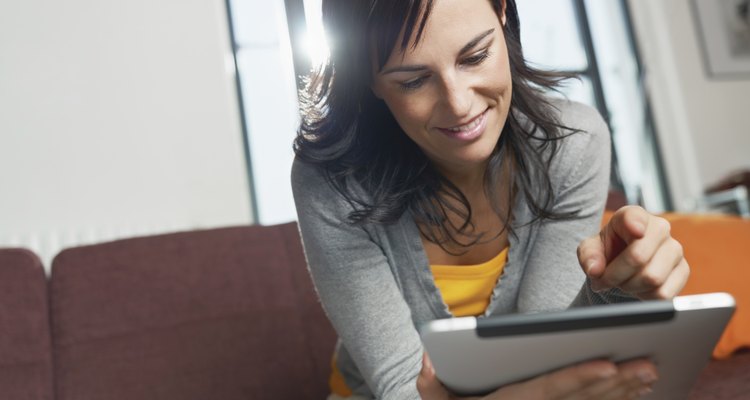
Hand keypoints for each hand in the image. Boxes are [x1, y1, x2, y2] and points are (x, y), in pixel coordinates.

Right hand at [417, 352, 657, 398]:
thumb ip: (430, 387)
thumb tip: (427, 360)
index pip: (550, 389)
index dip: (578, 377)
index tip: (605, 363)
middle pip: (582, 399)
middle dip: (616, 383)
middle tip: (646, 365)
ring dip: (623, 393)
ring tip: (650, 375)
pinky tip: (635, 392)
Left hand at [577, 205, 689, 299]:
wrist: (623, 265)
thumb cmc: (607, 252)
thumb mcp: (590, 250)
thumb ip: (588, 256)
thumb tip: (595, 270)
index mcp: (632, 216)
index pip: (635, 217)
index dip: (635, 224)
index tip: (635, 231)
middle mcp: (659, 228)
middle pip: (639, 257)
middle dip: (615, 275)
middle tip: (604, 281)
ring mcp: (675, 249)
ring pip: (652, 278)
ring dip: (629, 287)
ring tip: (621, 283)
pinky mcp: (683, 270)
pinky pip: (664, 292)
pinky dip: (645, 297)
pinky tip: (638, 289)